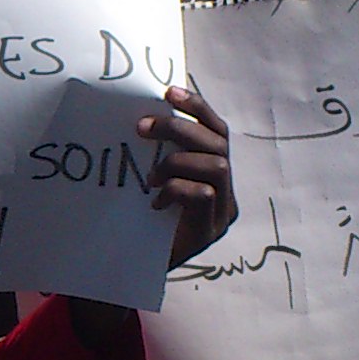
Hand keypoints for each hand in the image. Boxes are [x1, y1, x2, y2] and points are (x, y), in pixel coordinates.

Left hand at [143, 83, 235, 263]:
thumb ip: (159, 154)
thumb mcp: (151, 180)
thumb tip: (143, 114)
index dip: (198, 107)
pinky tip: (155, 203)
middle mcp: (226, 191)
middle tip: (142, 127)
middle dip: (180, 129)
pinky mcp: (211, 232)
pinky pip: (203, 195)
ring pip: (218, 167)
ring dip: (178, 162)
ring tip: (150, 177)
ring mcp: (222, 212)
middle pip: (219, 144)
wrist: (131, 268)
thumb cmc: (139, 221)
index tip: (170, 91)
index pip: (217, 130)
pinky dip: (177, 190)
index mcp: (215, 174)